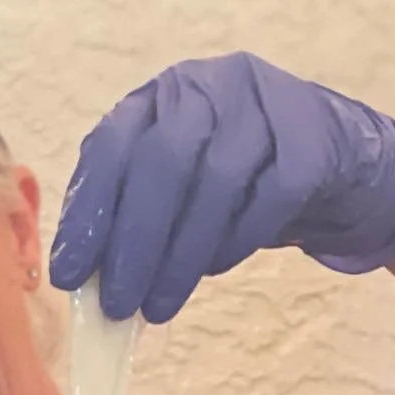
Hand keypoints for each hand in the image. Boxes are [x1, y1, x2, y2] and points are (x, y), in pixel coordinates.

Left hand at [50, 52, 394, 322]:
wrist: (325, 164)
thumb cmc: (226, 188)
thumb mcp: (166, 191)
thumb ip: (124, 218)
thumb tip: (82, 280)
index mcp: (157, 99)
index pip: (111, 147)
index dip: (87, 214)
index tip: (69, 276)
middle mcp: (207, 88)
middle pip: (163, 161)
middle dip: (135, 242)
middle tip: (118, 304)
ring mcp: (264, 105)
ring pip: (216, 181)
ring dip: (181, 256)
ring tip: (158, 307)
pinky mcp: (311, 138)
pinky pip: (269, 198)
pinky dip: (235, 242)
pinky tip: (214, 269)